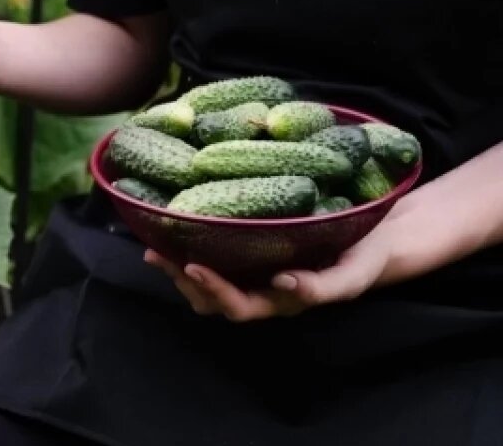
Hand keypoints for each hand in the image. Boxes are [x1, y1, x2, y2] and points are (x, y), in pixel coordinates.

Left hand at [144, 220, 395, 321]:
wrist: (378, 239)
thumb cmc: (364, 259)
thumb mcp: (352, 276)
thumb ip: (321, 287)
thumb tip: (283, 282)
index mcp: (282, 301)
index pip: (239, 305)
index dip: (213, 290)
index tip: (193, 265)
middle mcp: (261, 289)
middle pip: (211, 299)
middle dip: (182, 280)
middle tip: (157, 254)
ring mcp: (253, 270)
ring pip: (205, 281)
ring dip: (177, 268)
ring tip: (154, 245)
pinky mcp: (249, 248)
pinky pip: (214, 254)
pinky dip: (191, 245)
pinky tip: (173, 227)